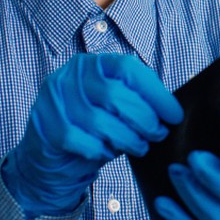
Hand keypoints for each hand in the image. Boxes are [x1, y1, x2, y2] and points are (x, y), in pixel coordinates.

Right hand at [3, 52, 183, 218]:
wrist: (49, 155)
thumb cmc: (91, 128)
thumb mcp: (115, 106)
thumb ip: (137, 100)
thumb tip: (171, 112)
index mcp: (93, 64)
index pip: (129, 69)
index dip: (156, 94)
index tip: (174, 115)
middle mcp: (71, 76)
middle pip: (116, 95)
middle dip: (144, 119)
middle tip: (157, 134)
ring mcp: (54, 100)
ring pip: (100, 121)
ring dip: (127, 139)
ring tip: (139, 146)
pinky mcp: (45, 126)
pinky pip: (82, 141)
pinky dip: (101, 150)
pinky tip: (108, 153)